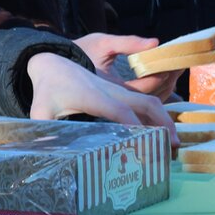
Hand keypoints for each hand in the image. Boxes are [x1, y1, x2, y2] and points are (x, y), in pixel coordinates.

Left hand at [26, 52, 178, 151]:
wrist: (53, 63)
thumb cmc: (46, 90)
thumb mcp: (40, 109)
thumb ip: (43, 129)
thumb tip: (44, 152)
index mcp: (91, 96)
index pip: (119, 111)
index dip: (133, 126)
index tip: (144, 146)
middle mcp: (109, 92)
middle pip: (144, 103)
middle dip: (162, 123)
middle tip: (173, 147)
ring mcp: (117, 90)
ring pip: (148, 101)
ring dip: (164, 119)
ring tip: (173, 144)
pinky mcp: (120, 92)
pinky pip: (143, 102)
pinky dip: (157, 116)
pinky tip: (161, 135)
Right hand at [74, 33, 183, 100]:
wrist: (59, 67)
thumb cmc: (80, 52)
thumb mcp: (102, 42)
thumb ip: (128, 43)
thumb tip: (155, 42)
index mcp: (113, 86)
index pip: (146, 86)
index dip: (162, 74)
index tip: (172, 60)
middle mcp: (119, 99)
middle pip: (154, 97)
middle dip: (170, 79)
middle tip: (180, 64)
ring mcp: (122, 101)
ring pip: (152, 101)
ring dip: (168, 86)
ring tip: (175, 69)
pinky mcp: (122, 100)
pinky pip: (147, 101)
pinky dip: (159, 90)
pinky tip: (166, 78)